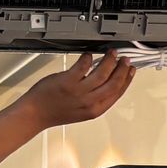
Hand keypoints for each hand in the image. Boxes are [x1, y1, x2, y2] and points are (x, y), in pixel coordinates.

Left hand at [20, 51, 135, 127]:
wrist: (35, 114)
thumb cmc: (55, 111)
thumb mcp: (81, 110)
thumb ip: (94, 98)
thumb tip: (105, 81)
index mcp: (95, 110)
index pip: (118, 93)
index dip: (127, 80)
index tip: (130, 71)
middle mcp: (89, 102)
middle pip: (114, 82)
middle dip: (122, 69)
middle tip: (124, 59)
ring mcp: (79, 92)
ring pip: (102, 73)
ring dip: (109, 61)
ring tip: (110, 53)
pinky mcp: (68, 82)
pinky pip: (83, 66)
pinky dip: (88, 58)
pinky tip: (88, 55)